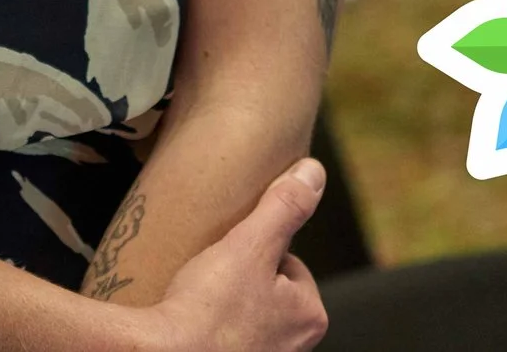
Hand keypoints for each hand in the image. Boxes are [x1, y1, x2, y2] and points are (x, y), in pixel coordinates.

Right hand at [144, 159, 328, 351]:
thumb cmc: (209, 310)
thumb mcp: (249, 245)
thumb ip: (283, 207)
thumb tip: (313, 172)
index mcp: (310, 315)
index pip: (288, 261)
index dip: (255, 249)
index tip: (229, 254)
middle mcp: (296, 346)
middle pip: (268, 288)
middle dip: (241, 278)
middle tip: (211, 275)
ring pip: (247, 314)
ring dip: (227, 304)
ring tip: (198, 296)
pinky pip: (227, 337)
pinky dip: (212, 327)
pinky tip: (193, 319)